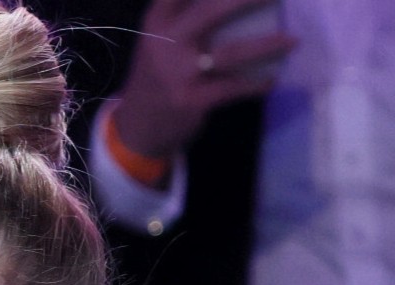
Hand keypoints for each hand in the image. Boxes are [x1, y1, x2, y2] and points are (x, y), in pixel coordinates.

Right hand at [111, 0, 296, 158]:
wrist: (137, 127)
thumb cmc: (159, 74)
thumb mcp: (161, 39)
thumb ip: (186, 16)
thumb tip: (240, 2)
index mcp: (158, 20)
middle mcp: (165, 41)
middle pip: (211, 9)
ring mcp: (178, 72)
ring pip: (231, 53)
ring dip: (267, 46)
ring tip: (292, 41)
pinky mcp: (191, 99)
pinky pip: (233, 88)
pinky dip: (256, 84)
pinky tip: (271, 80)